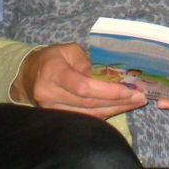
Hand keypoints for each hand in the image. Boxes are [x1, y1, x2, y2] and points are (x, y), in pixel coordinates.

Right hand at [14, 43, 146, 118]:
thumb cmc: (52, 58)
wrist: (29, 75)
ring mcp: (51, 110)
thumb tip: (105, 78)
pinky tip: (119, 108)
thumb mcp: (69, 50)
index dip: (107, 91)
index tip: (128, 90)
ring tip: (134, 103)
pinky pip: (84, 118)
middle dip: (116, 101)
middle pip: (88, 103)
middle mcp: (50, 94)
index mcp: (53, 73)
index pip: (83, 87)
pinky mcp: (57, 119)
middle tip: (139, 96)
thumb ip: (85, 62)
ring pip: (88, 115)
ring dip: (114, 110)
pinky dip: (103, 114)